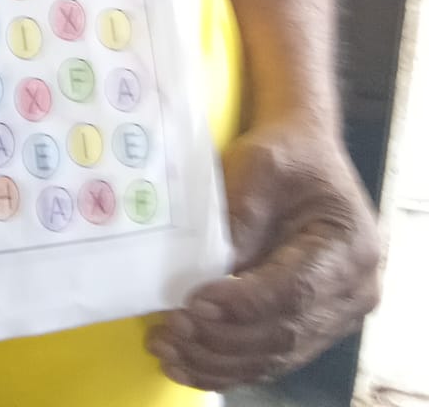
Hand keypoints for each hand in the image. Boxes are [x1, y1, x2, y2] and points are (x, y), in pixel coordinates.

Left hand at [147, 119, 380, 390]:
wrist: (305, 155)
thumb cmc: (287, 155)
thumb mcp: (262, 165)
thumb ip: (243, 214)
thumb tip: (215, 270)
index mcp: (350, 248)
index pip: (295, 290)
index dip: (244, 302)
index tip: (195, 301)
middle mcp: (353, 292)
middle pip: (285, 331)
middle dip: (223, 337)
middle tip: (171, 328)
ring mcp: (334, 316)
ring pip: (275, 355)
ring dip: (218, 360)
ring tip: (168, 350)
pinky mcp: (310, 326)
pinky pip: (270, 357)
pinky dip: (227, 365)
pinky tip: (187, 364)